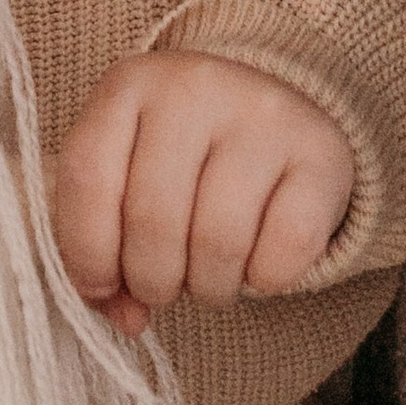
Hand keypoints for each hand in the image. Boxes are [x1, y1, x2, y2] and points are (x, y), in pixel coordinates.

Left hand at [52, 52, 357, 337]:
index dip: (86, 251)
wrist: (276, 110)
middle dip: (152, 280)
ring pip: (218, 240)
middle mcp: (194, 87)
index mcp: (130, 86)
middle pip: (152, 219)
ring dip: (209, 287)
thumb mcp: (129, 176)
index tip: (102, 285)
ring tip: (210, 276)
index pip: (87, 176)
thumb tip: (125, 319)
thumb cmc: (185, 159)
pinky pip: (284, 249)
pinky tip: (258, 263)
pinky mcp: (319, 151)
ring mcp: (262, 114)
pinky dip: (266, 279)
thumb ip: (104, 247)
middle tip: (164, 285)